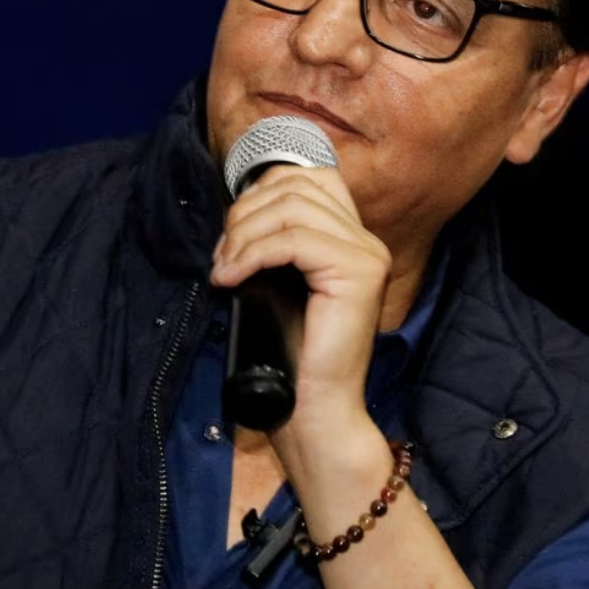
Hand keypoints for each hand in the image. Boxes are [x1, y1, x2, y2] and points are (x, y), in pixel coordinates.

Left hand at [209, 164, 391, 433]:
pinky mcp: (358, 272)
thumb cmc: (292, 353)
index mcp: (351, 238)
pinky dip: (254, 254)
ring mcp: (367, 254)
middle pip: (296, 187)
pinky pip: (294, 240)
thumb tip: (236, 215)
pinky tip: (233, 278)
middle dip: (245, 214)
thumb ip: (273, 243)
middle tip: (221, 257)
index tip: (231, 236)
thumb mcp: (278, 283)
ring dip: (245, 233)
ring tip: (225, 269)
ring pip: (293, 208)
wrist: (315, 409)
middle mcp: (366, 240)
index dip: (260, 194)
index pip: (308, 178)